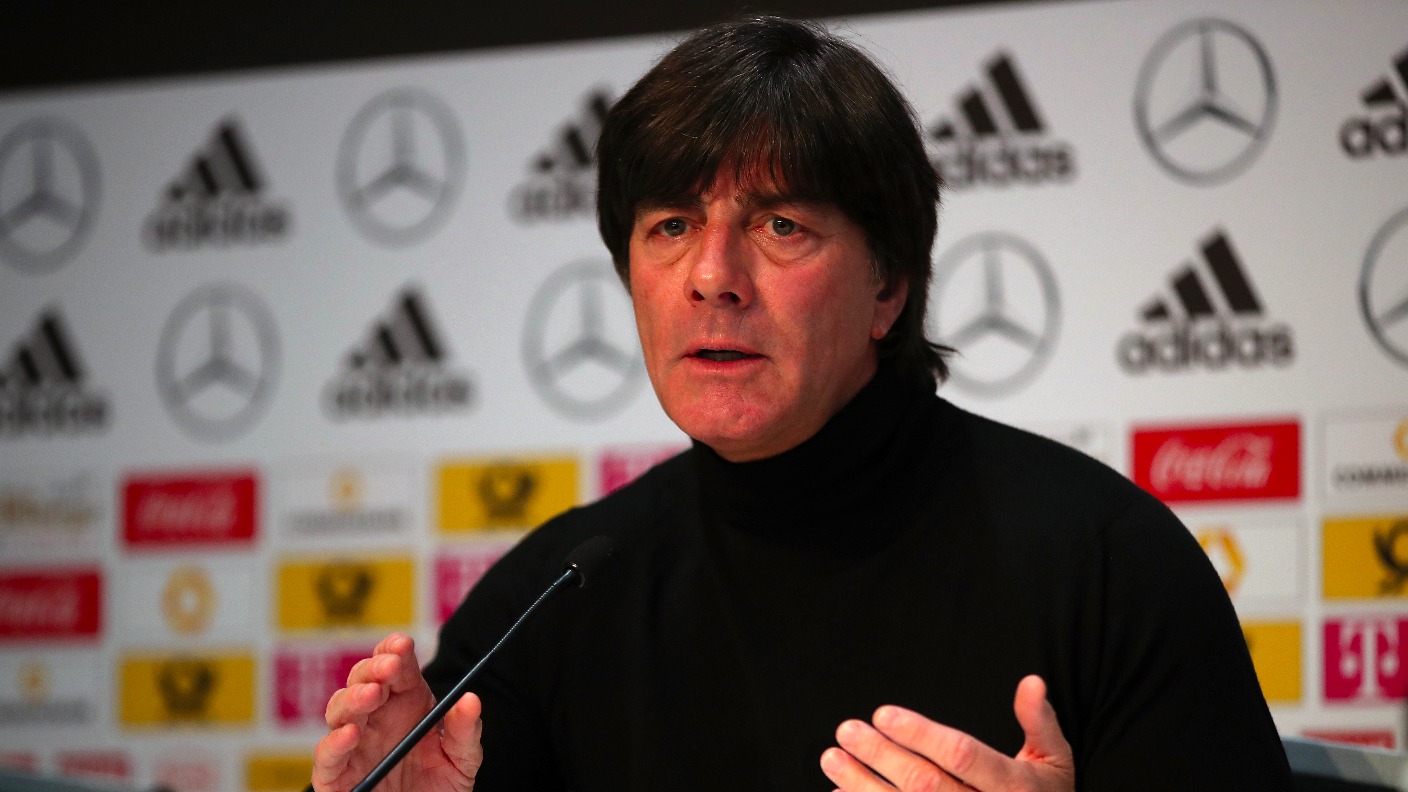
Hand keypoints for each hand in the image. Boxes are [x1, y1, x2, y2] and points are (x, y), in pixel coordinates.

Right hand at [312, 633, 483, 791]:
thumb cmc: (439, 785)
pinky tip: (351, 733)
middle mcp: (375, 716)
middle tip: (389, 667)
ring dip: (353, 698)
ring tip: (372, 694)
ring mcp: (353, 743)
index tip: (402, 645)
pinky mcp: (335, 774)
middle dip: (374, 668)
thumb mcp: (462, 758)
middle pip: (363, 680)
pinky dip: (335, 742)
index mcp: (406, 702)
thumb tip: (470, 700)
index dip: (394, 650)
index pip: (395, 665)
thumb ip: (464, 731)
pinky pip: (327, 755)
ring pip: (339, 709)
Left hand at [820, 675, 1074, 790]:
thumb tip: (1032, 681)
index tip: (883, 713)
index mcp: (1012, 786)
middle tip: (846, 729)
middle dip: (881, 755)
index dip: (921, 734)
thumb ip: (1040, 722)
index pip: (961, 756)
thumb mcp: (1054, 760)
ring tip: (832, 758)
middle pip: (925, 784)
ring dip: (862, 785)